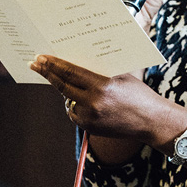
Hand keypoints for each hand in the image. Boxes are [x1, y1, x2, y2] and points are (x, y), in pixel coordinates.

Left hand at [29, 54, 186, 146]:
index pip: (71, 72)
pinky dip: (76, 104)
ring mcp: (90, 118)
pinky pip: (75, 112)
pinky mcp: (89, 128)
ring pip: (68, 100)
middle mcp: (94, 103)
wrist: (152, 121)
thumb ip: (100, 71)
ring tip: (63, 79)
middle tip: (35, 64)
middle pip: (62, 86)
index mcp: (103, 86)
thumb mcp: (123, 77)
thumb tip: (79, 61)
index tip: (41, 58)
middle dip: (47, 74)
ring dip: (65, 90)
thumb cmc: (140, 95)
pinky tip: (83, 99)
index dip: (54, 64)